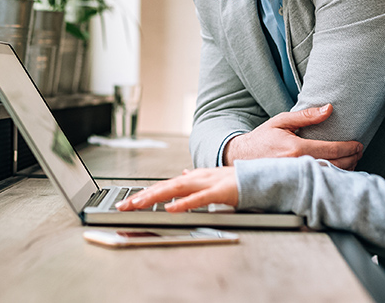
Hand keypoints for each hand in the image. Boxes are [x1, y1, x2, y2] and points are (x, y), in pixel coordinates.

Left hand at [115, 167, 237, 212]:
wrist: (260, 178)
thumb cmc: (236, 182)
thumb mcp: (210, 180)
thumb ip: (194, 180)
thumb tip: (181, 175)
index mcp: (193, 178)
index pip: (164, 186)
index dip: (145, 193)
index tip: (127, 202)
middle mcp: (196, 178)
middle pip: (164, 186)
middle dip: (142, 196)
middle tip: (124, 205)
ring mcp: (207, 183)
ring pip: (176, 189)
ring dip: (156, 196)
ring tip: (139, 204)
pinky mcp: (220, 192)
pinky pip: (199, 199)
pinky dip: (183, 203)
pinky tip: (170, 209)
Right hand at [223, 104, 363, 169]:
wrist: (242, 157)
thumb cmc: (262, 139)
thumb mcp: (282, 121)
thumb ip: (306, 116)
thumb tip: (329, 109)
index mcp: (296, 148)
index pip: (332, 149)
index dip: (349, 147)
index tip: (358, 144)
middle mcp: (298, 165)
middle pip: (335, 165)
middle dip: (352, 158)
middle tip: (358, 152)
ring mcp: (297, 177)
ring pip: (329, 176)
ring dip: (345, 169)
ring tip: (352, 161)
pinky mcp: (295, 184)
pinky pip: (319, 182)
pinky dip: (332, 178)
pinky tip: (338, 172)